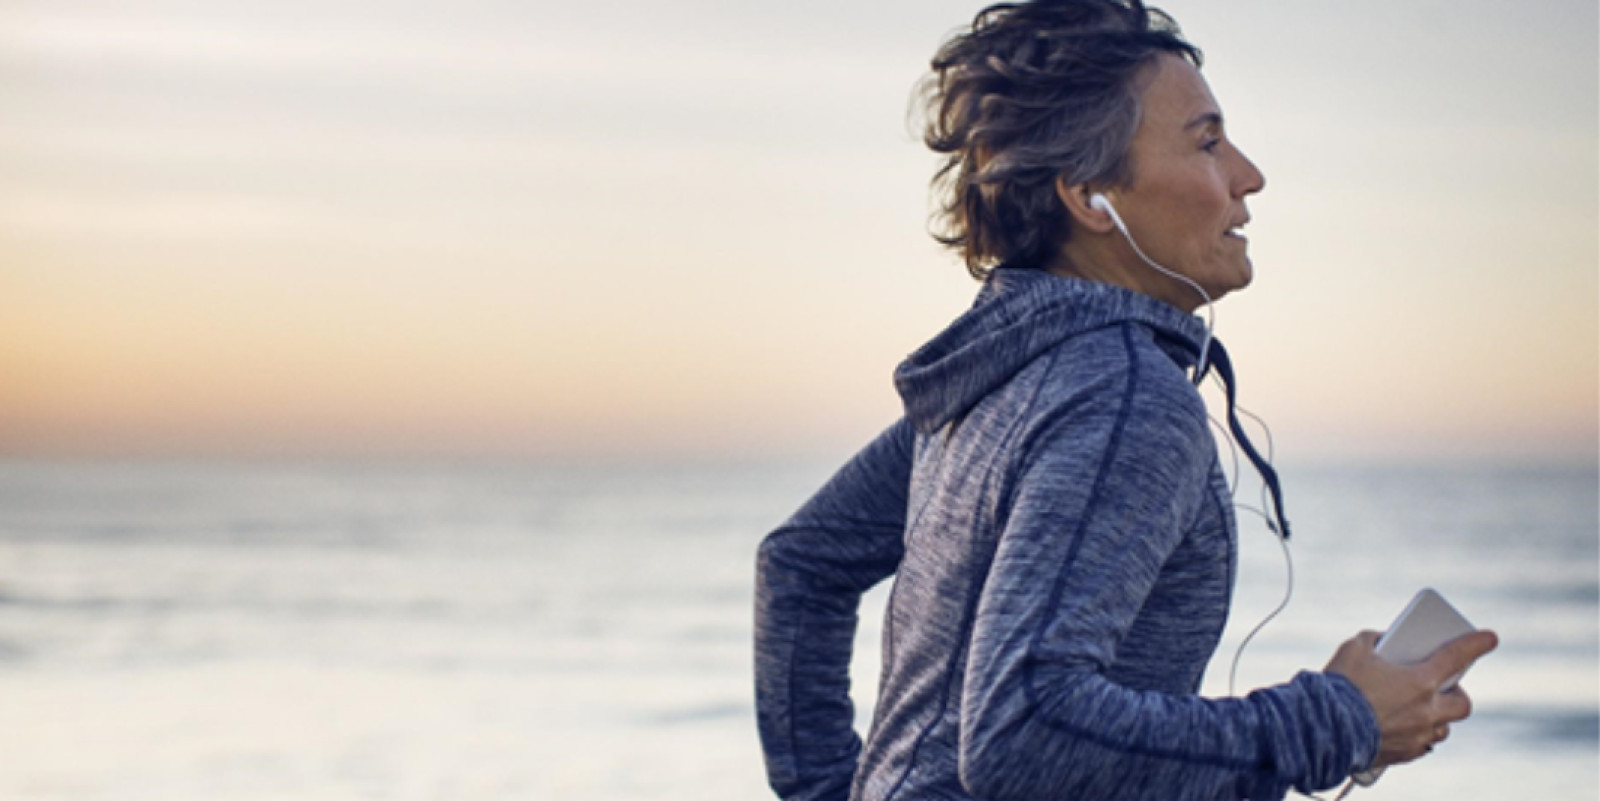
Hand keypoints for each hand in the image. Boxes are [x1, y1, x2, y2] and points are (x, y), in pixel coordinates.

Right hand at [1324, 628, 1497, 767]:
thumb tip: (1382, 642)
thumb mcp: (1355, 649)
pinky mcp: (1404, 754)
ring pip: (1443, 728)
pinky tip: (1399, 727)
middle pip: (1461, 703)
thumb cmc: (1340, 686)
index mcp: (1420, 681)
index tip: (1490, 638)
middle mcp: (1427, 711)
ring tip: (1419, 708)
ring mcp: (1418, 735)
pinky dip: (1416, 735)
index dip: (1476, 644)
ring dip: (1436, 717)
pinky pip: (1421, 745)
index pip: (1457, 656)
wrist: (1324, 728)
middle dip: (1456, 693)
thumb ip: (1374, 641)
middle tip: (1442, 685)